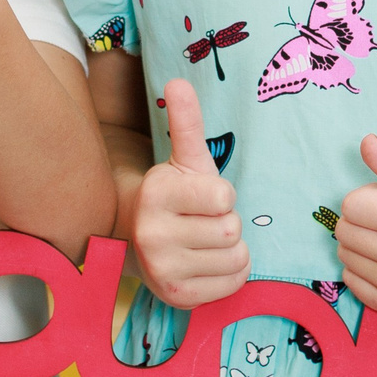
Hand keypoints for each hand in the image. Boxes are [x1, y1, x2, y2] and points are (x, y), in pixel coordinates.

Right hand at [125, 78, 245, 308]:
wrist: (140, 238)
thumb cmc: (176, 195)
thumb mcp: (184, 159)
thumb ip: (186, 122)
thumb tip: (178, 80)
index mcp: (157, 194)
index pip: (223, 198)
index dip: (223, 196)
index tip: (206, 197)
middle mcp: (153, 234)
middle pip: (231, 230)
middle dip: (227, 222)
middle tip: (206, 221)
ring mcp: (162, 269)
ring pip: (235, 258)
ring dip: (232, 250)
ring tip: (208, 242)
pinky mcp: (176, 296)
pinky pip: (232, 284)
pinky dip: (231, 274)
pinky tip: (209, 263)